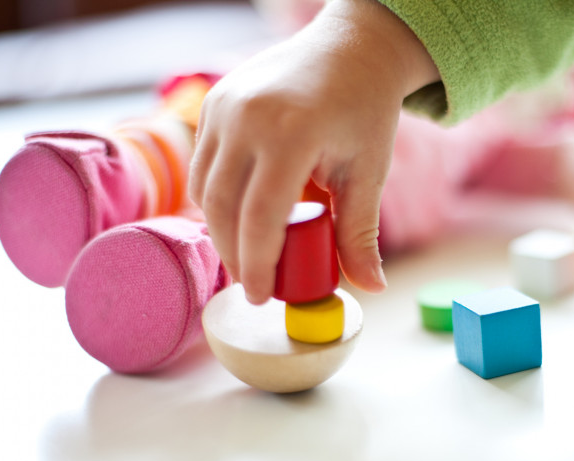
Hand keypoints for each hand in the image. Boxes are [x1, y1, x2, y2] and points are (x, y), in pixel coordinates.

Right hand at [188, 0, 437, 303]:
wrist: (350, 50)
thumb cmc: (364, 111)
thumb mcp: (369, 172)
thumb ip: (361, 232)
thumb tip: (371, 286)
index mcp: (291, 131)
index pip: (260, 217)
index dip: (257, 266)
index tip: (262, 297)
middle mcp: (247, 116)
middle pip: (223, 209)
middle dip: (234, 255)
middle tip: (254, 284)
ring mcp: (224, 105)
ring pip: (205, 189)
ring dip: (221, 229)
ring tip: (247, 254)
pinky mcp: (213, 102)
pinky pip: (202, 165)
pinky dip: (216, 198)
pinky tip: (239, 216)